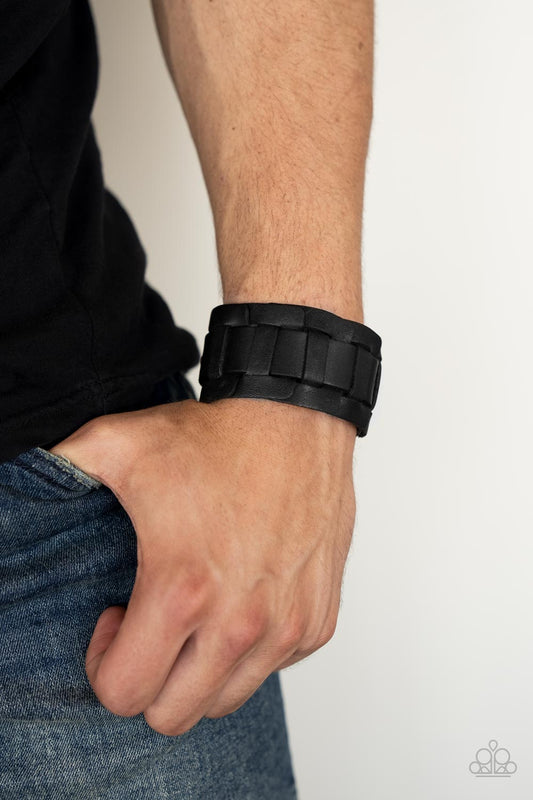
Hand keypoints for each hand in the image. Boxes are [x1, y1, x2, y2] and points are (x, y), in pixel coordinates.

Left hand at [49, 396, 356, 735]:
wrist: (296, 419)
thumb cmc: (218, 437)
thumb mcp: (119, 443)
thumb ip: (60, 467)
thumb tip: (28, 476)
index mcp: (183, 591)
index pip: (124, 694)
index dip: (105, 665)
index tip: (115, 618)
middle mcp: (240, 623)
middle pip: (173, 716)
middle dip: (150, 680)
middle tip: (153, 624)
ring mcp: (285, 627)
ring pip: (224, 701)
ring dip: (200, 671)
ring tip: (197, 615)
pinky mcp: (317, 621)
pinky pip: (272, 670)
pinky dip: (250, 652)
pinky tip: (240, 601)